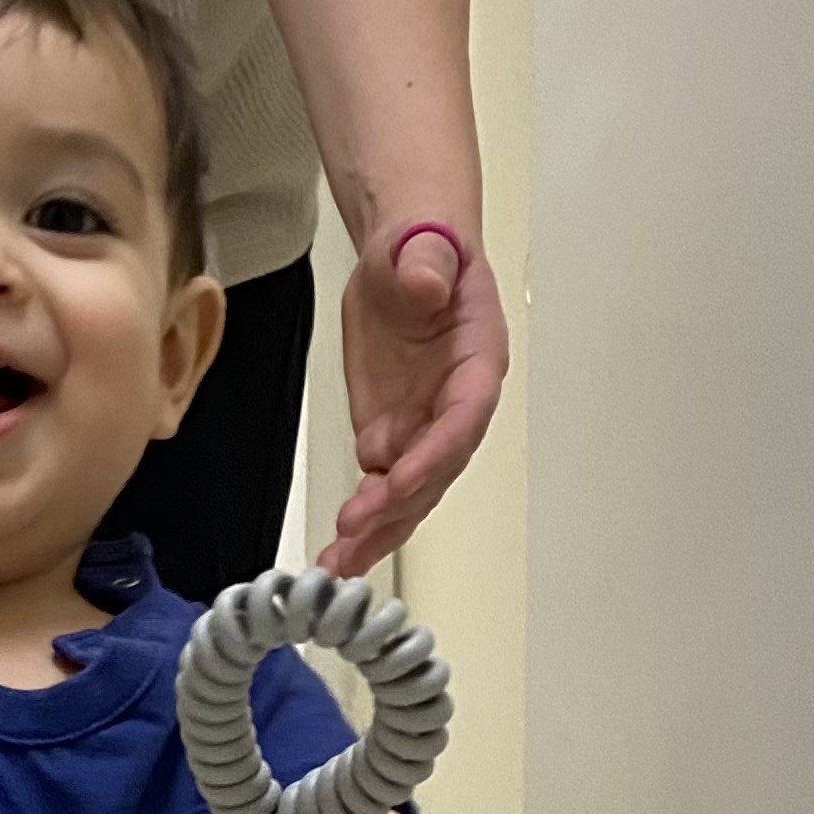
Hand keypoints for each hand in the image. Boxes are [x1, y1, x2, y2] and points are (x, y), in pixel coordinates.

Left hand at [326, 226, 509, 576]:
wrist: (404, 260)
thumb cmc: (424, 251)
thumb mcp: (423, 246)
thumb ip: (427, 267)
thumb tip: (425, 284)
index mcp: (477, 363)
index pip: (463, 417)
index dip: (435, 452)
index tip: (399, 479)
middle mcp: (456, 407)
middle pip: (436, 469)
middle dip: (398, 505)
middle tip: (354, 532)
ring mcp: (422, 428)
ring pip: (408, 493)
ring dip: (377, 532)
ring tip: (338, 567)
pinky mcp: (390, 437)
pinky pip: (380, 489)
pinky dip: (361, 523)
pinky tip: (336, 554)